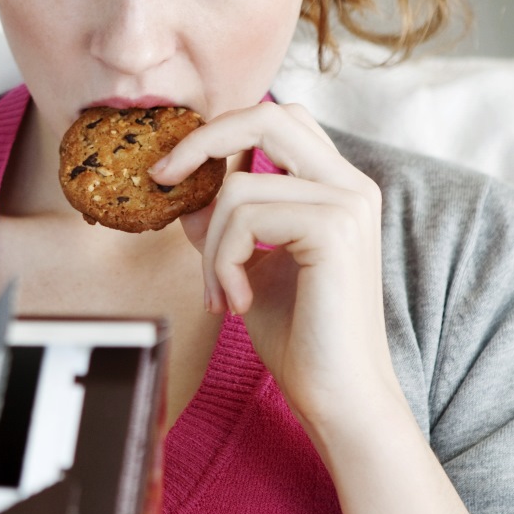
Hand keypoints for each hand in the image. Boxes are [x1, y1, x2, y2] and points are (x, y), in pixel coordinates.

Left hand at [149, 101, 398, 423]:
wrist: (339, 397)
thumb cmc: (299, 337)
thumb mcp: (249, 266)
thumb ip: (225, 224)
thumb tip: (183, 191)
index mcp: (335, 187)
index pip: (275, 122)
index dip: (218, 133)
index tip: (170, 170)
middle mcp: (350, 185)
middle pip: (268, 117)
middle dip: (203, 143)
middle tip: (163, 179)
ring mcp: (348, 203)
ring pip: (240, 188)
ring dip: (210, 246)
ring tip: (219, 293)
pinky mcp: (335, 229)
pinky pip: (246, 218)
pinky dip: (223, 262)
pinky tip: (238, 302)